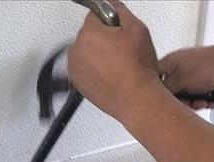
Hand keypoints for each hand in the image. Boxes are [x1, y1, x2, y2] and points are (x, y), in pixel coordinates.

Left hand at [68, 1, 161, 121]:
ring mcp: (75, 70)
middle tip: (123, 52)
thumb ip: (119, 9)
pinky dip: (95, 71)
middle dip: (103, 39)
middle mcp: (76, 51)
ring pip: (87, 53)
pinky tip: (111, 76)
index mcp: (88, 33)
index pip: (95, 15)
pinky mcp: (79, 85)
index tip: (120, 32)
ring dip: (99, 55)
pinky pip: (86, 70)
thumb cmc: (137, 70)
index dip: (112, 22)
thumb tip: (111, 5)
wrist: (137, 100)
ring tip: (118, 66)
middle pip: (89, 35)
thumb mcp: (137, 28)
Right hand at [159, 43, 213, 109]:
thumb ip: (166, 90)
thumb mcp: (181, 82)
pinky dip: (202, 100)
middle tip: (190, 104)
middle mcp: (176, 68)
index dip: (158, 94)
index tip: (165, 103)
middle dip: (182, 102)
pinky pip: (195, 95)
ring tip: (203, 102)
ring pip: (184, 96)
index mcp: (168, 64)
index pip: (154, 81)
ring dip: (194, 103)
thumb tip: (154, 97)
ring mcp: (188, 74)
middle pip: (170, 92)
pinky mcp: (199, 80)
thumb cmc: (209, 66)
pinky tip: (209, 101)